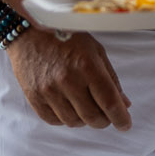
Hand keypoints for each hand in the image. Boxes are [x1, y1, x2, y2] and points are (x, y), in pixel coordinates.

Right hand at [7, 29, 131, 129]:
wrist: (29, 31)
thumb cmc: (67, 37)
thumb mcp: (96, 51)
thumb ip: (111, 79)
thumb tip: (124, 104)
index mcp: (87, 65)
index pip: (109, 102)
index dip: (121, 118)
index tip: (125, 124)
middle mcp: (67, 80)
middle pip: (92, 117)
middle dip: (104, 121)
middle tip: (107, 116)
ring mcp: (48, 90)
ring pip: (74, 122)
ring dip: (85, 120)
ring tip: (86, 107)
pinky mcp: (33, 96)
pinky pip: (54, 120)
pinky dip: (65, 119)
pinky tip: (69, 107)